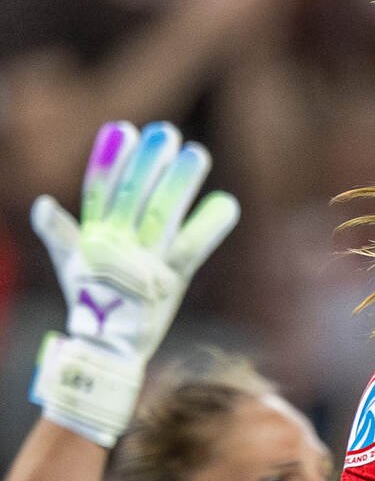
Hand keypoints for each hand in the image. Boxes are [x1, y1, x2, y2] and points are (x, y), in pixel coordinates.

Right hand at [30, 121, 239, 445]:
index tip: (121, 130)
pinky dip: (210, 226)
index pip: (99, 192)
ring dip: (179, 184)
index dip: (109, 160)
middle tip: (166, 133)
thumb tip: (42, 204)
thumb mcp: (72, 265)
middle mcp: (117, 248)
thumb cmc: (91, 300)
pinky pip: (193, 249)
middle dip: (148, 165)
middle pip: (133, 198)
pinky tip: (227, 203)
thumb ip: (62, 233)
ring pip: (162, 216)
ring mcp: (144, 264)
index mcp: (93, 239)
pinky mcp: (171, 281)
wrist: (105, 351)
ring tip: (197, 153)